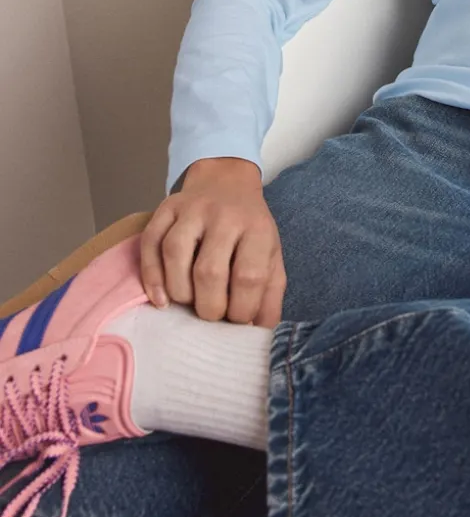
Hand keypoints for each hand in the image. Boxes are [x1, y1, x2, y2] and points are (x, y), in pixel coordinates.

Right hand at [139, 157, 286, 326]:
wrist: (226, 182)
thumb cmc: (248, 230)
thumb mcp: (271, 256)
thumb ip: (270, 294)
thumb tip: (260, 334)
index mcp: (257, 229)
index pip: (249, 277)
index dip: (241, 309)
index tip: (236, 319)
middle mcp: (224, 215)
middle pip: (209, 271)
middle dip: (208, 307)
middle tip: (210, 315)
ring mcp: (192, 209)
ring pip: (175, 255)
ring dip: (179, 293)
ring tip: (188, 303)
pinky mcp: (166, 208)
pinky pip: (150, 243)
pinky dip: (151, 276)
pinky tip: (161, 299)